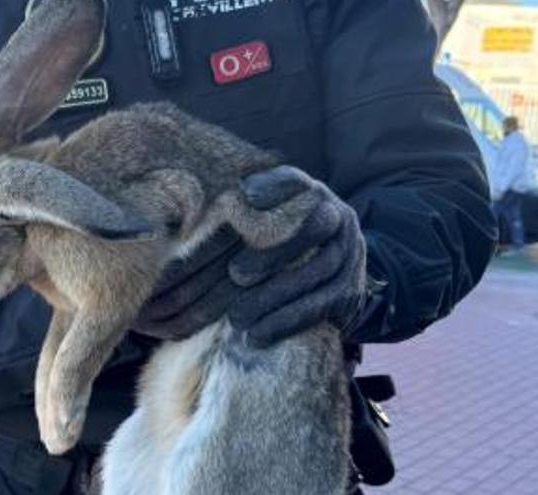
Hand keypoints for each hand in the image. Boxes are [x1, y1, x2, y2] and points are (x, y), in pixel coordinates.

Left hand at [133, 166, 365, 344]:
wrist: (333, 265)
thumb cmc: (278, 238)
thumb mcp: (264, 215)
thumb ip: (237, 206)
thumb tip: (186, 208)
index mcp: (312, 192)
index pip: (295, 181)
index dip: (274, 187)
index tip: (245, 196)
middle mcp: (337, 217)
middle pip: (313, 229)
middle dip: (274, 253)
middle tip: (235, 275)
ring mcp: (350, 254)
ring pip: (317, 274)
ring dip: (275, 298)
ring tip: (237, 318)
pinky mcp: (350, 291)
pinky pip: (322, 307)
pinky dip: (288, 322)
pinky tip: (256, 336)